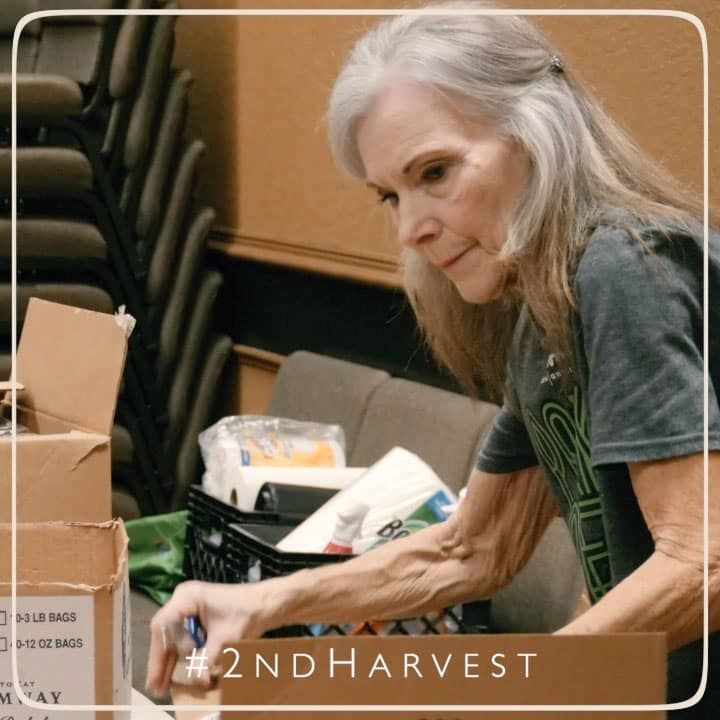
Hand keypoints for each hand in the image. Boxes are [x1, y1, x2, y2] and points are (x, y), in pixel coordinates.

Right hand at [145, 580, 269, 696]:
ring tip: (162, 685)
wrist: (266, 603)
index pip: (162, 626)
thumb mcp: (225, 638)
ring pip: (172, 636)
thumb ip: (207, 659)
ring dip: (169, 660)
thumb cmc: (247, 613)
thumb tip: (198, 680)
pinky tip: (174, 673)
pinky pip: (182, 635)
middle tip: (156, 686)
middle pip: (164, 633)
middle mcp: (184, 598)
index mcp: (188, 597)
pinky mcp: (196, 615)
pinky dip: (182, 654)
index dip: (157, 655)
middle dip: (161, 661)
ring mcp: (189, 606)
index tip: (156, 677)